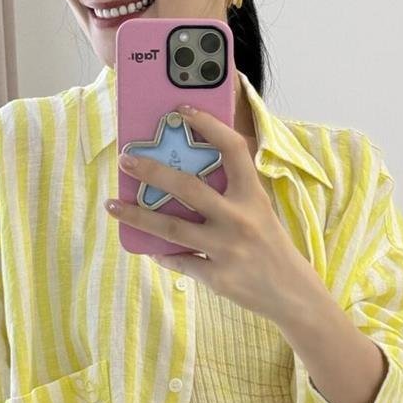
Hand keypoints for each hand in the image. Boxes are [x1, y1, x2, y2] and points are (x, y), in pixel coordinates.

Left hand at [104, 104, 317, 321]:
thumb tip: (186, 174)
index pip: (232, 149)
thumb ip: (232, 193)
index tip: (182, 110)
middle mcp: (239, 219)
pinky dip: (162, 255)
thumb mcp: (260, 210)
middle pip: (188, 187)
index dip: (208, 125)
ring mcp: (226, 249)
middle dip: (152, 171)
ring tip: (112, 205)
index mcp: (253, 195)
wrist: (291, 292)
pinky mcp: (217, 277)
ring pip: (172, 229)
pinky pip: (179, 262)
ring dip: (136, 215)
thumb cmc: (271, 244)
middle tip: (125, 160)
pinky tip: (149, 249)